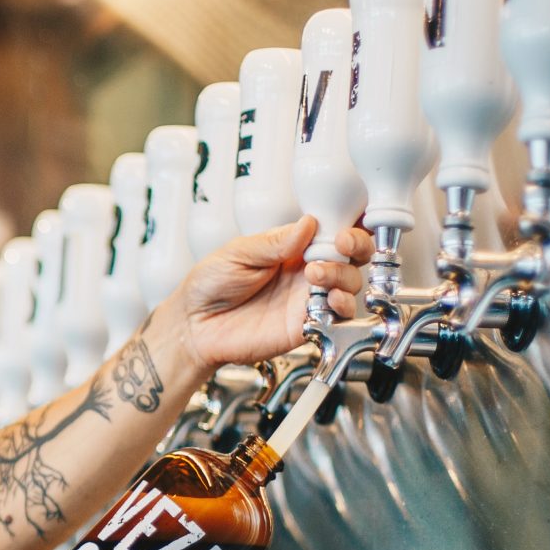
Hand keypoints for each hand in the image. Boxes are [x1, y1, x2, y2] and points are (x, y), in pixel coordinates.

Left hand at [175, 217, 374, 369]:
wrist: (194, 325)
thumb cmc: (210, 286)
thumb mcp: (238, 253)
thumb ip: (274, 242)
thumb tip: (307, 223)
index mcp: (292, 248)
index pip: (332, 231)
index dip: (348, 226)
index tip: (343, 226)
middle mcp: (305, 272)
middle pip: (352, 256)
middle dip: (355, 246)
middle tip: (339, 245)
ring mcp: (307, 299)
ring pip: (349, 284)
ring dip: (343, 276)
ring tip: (316, 275)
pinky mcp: (305, 326)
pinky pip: (337, 318)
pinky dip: (341, 308)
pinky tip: (327, 301)